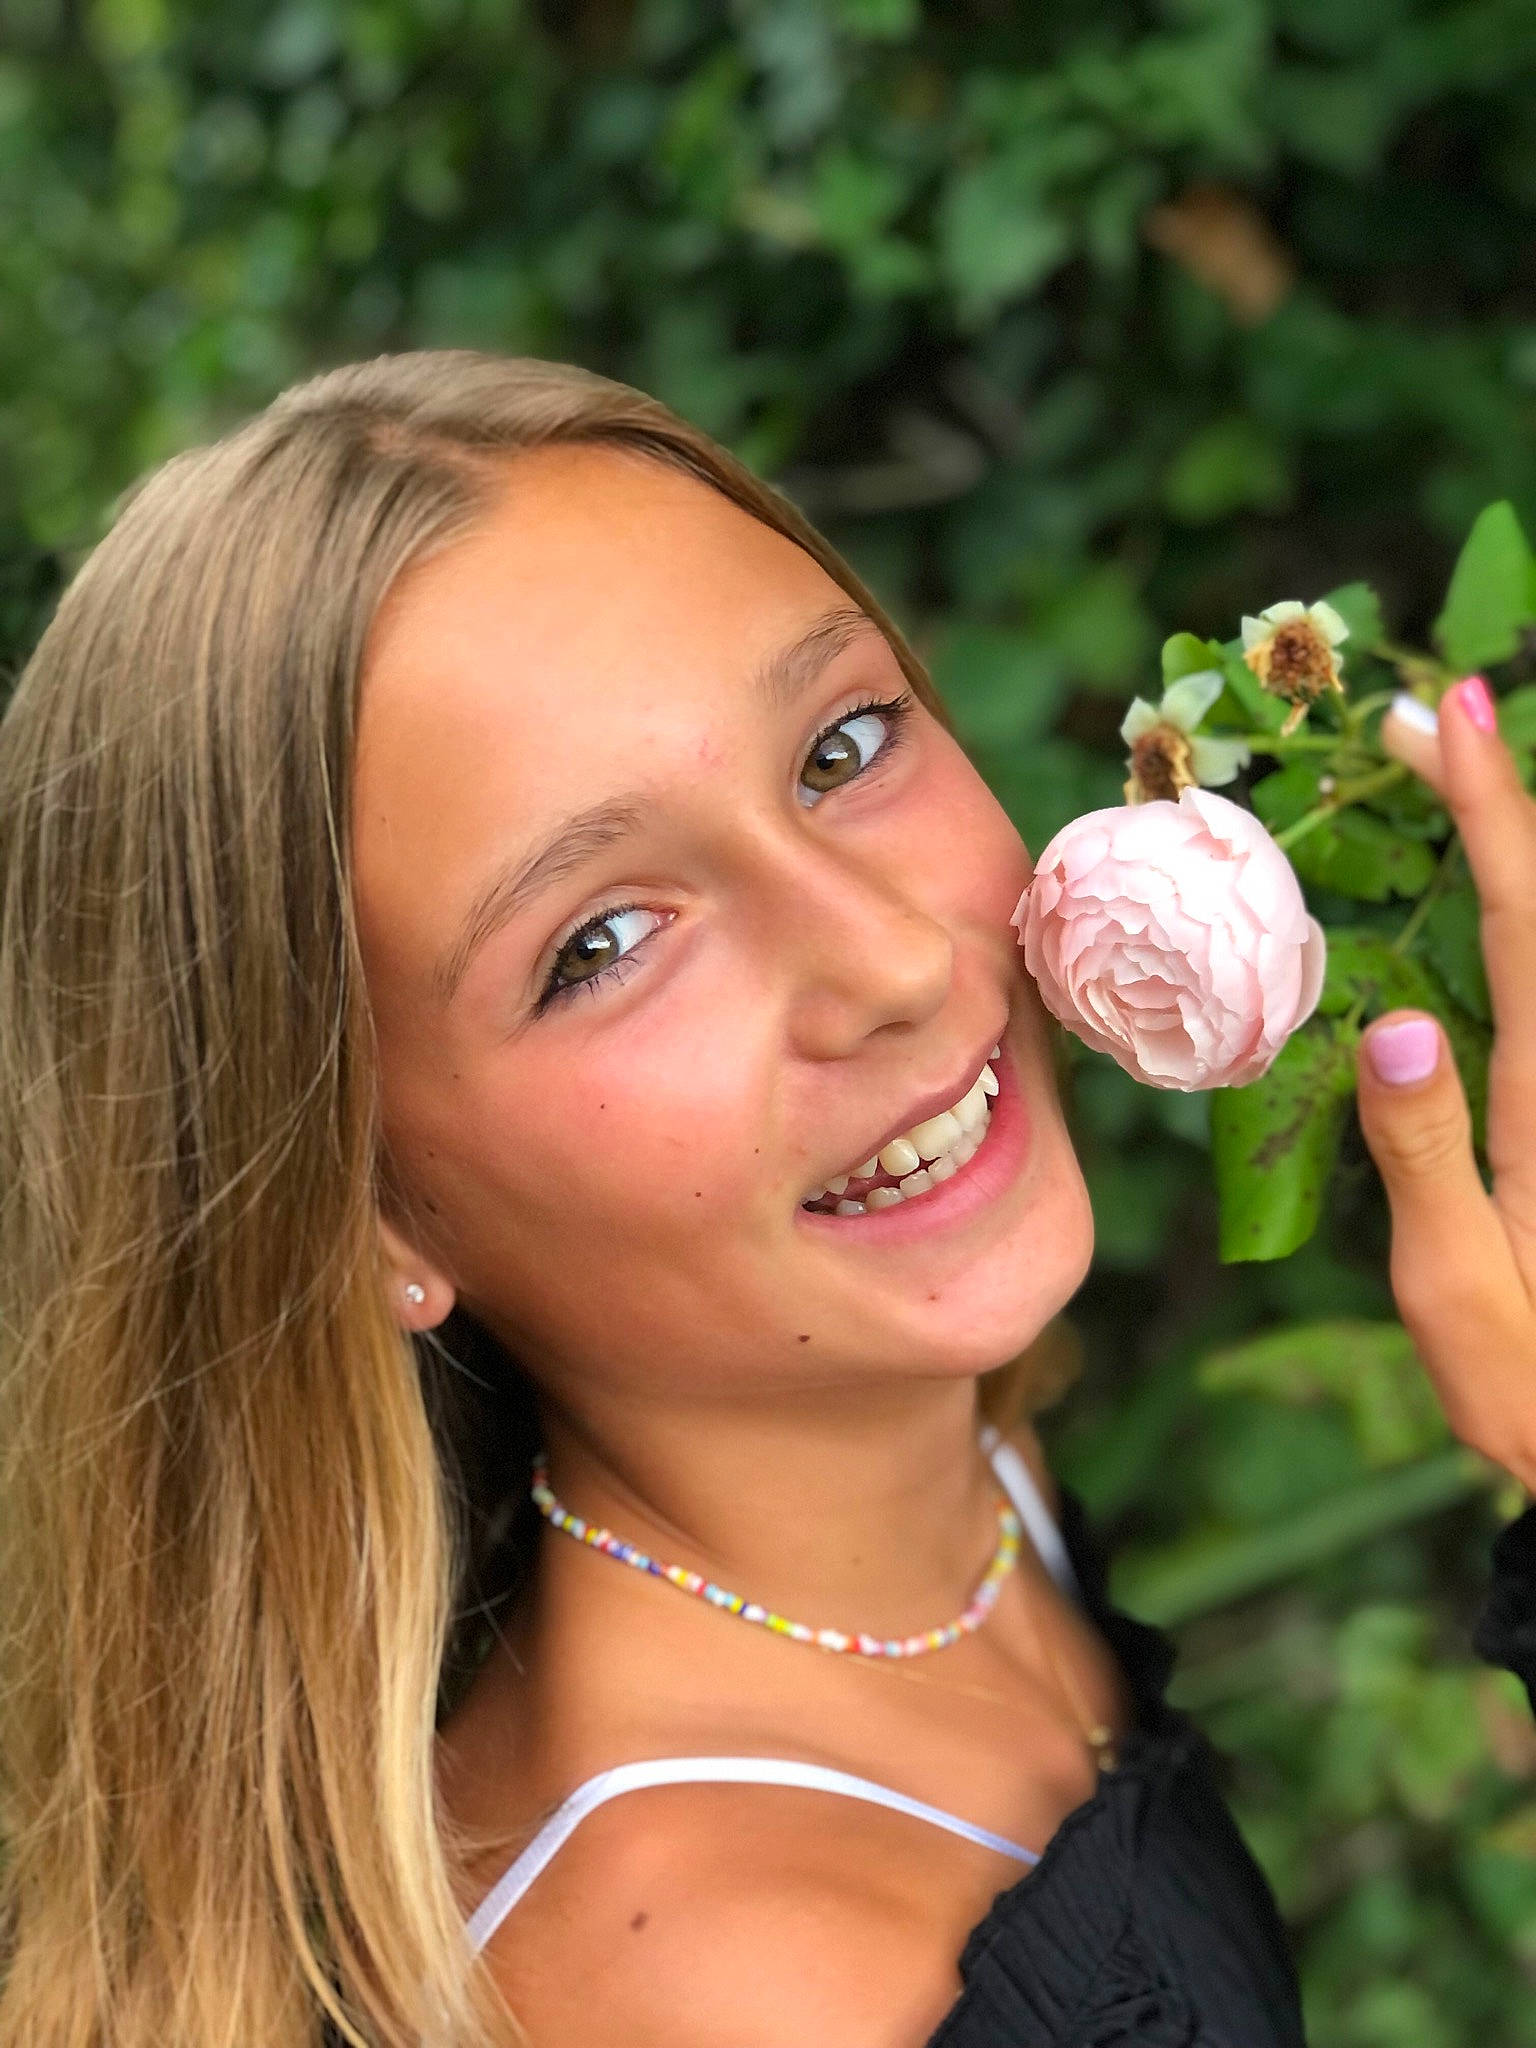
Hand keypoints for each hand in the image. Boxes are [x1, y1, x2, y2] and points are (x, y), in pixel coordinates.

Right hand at [1361, 677, 1535, 1492]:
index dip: (1491, 810)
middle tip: (1437, 712)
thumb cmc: (1532, 1389)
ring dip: (1522, 849)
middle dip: (1502, 797)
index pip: (1524, 921)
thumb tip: (1394, 1022)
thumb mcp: (1460, 1291)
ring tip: (1472, 771)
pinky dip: (1527, 926)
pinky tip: (1507, 903)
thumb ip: (1428, 1154)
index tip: (1451, 714)